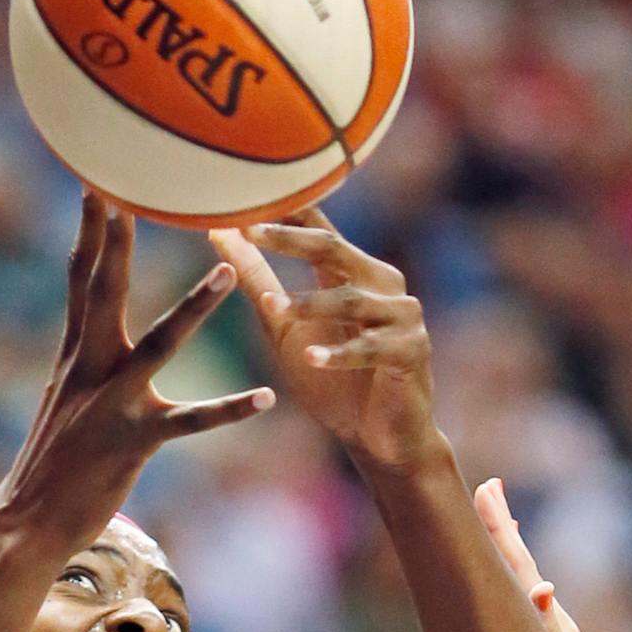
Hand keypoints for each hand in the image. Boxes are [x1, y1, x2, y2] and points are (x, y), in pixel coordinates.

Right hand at [0, 192, 273, 546]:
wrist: (25, 522)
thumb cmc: (50, 465)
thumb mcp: (62, 402)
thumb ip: (81, 364)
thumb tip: (86, 336)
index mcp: (75, 357)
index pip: (81, 280)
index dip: (90, 232)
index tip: (97, 184)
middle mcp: (88, 370)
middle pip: (104, 292)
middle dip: (118, 240)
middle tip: (129, 191)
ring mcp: (110, 405)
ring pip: (156, 346)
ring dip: (194, 309)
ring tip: (229, 273)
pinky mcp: (132, 443)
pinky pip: (188, 423)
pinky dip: (227, 410)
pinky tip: (264, 398)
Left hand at [209, 212, 437, 471]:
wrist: (379, 435)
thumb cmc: (331, 376)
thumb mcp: (284, 326)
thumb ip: (258, 280)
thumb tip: (219, 233)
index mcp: (352, 271)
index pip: (317, 228)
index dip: (283, 211)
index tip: (241, 196)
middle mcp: (381, 283)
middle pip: (334, 249)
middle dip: (291, 239)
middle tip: (250, 231)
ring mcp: (401, 316)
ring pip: (351, 300)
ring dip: (310, 303)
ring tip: (273, 306)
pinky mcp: (412, 352)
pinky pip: (371, 348)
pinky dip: (340, 353)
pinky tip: (311, 358)